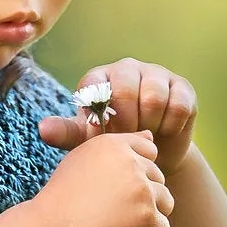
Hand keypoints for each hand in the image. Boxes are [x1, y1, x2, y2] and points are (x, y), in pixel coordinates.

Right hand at [30, 127, 173, 226]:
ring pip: (165, 203)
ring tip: (116, 223)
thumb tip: (150, 134)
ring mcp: (142, 191)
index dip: (136, 172)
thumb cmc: (62, 200)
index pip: (149, 150)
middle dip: (141, 196)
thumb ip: (118, 148)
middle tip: (108, 210)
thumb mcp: (83, 160)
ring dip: (147, 217)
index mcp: (115, 145)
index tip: (116, 187)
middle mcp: (132, 163)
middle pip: (159, 179)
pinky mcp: (147, 218)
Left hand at [38, 60, 198, 166]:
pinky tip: (164, 133)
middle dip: (126, 123)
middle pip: (126, 89)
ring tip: (144, 137)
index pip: (95, 88)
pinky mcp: (182, 87)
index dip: (99, 118)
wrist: (151, 157)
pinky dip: (170, 127)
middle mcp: (127, 69)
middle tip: (126, 139)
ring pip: (154, 97)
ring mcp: (156, 75)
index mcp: (99, 78)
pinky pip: (178, 106)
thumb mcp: (87, 141)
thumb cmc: (112, 144)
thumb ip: (66, 133)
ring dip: (149, 125)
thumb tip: (43, 129)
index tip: (102, 138)